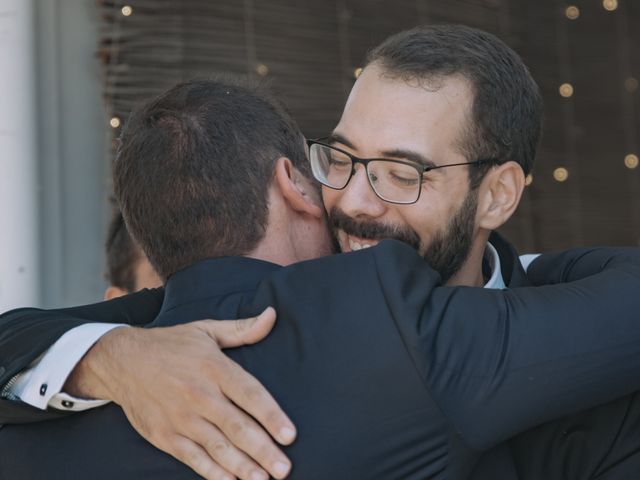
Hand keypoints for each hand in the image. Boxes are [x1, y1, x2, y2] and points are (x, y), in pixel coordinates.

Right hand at [64, 307, 294, 479]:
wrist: (122, 361)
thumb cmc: (171, 345)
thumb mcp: (206, 330)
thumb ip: (242, 329)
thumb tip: (272, 316)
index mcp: (214, 368)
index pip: (249, 394)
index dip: (271, 416)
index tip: (290, 435)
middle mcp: (200, 395)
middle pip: (237, 427)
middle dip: (263, 450)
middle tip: (285, 469)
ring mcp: (182, 418)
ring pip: (218, 447)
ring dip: (243, 466)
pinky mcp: (166, 435)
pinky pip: (193, 458)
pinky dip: (212, 473)